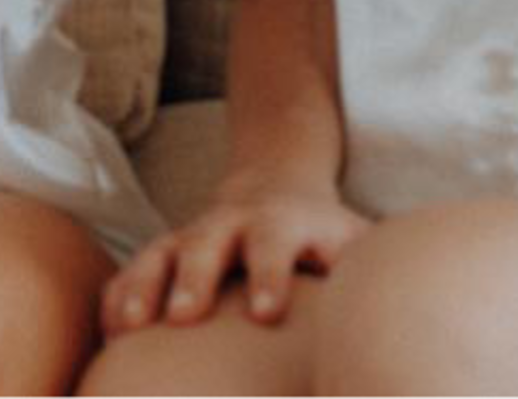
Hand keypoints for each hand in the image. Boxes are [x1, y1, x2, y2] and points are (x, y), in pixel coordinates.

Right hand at [100, 173, 370, 333]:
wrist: (276, 186)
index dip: (269, 275)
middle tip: (183, 316)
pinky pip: (134, 268)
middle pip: (206, 244)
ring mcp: (192, 233)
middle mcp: (229, 223)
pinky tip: (110, 332)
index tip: (265, 313)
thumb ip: (369, 274)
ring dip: (144, 287)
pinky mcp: (166, 249)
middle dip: (193, 278)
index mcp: (281, 222)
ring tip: (129, 328)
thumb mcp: (353, 242)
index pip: (273, 245)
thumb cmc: (325, 236)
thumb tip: (407, 327)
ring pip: (160, 253)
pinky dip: (119, 294)